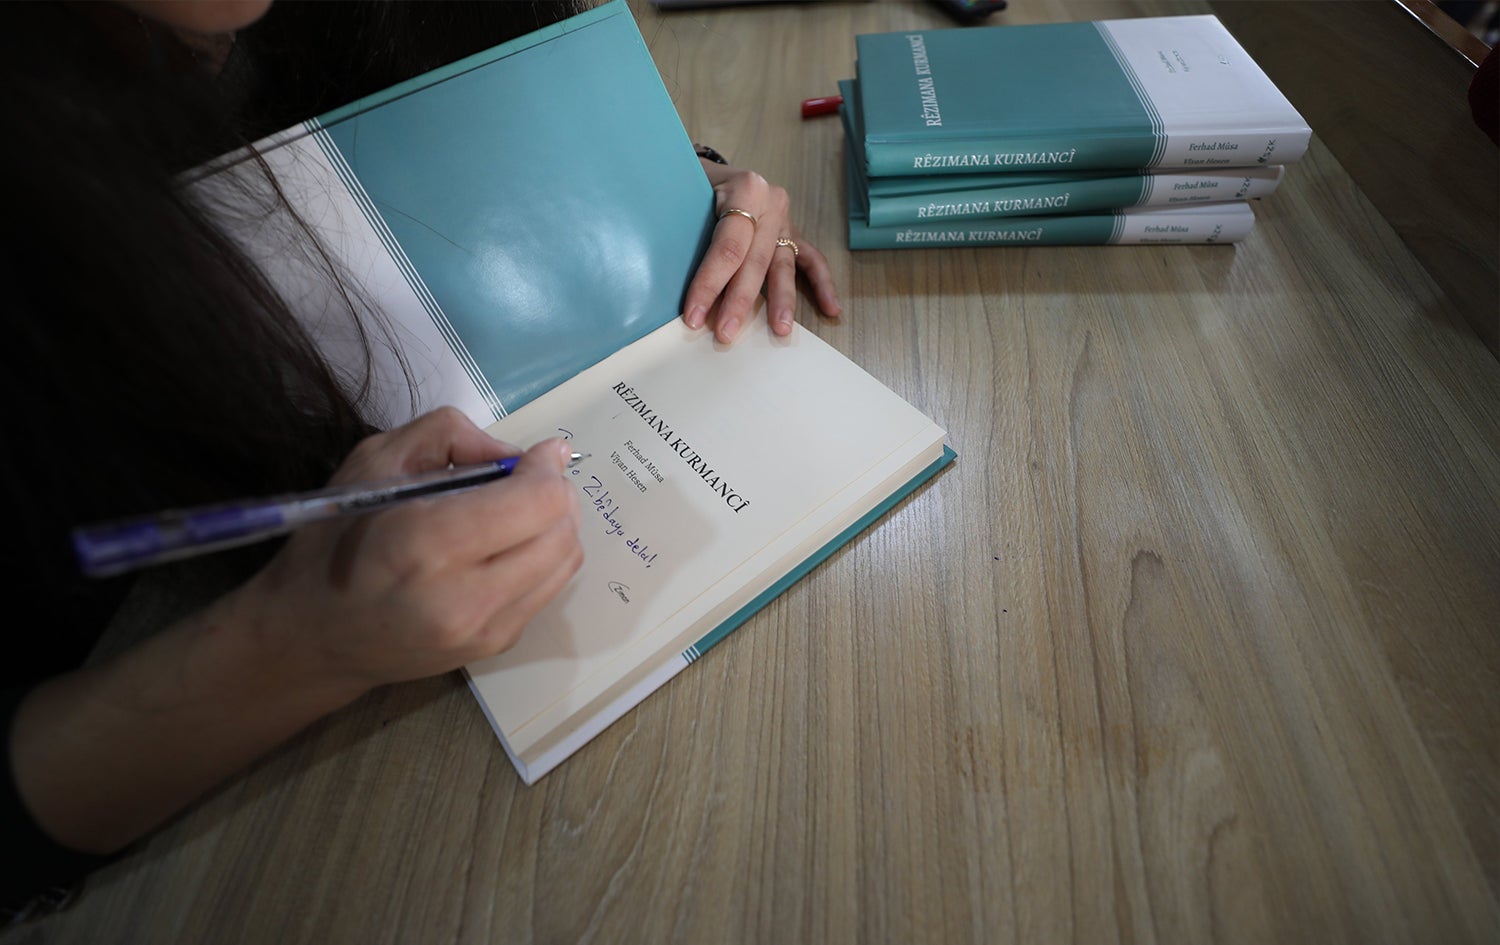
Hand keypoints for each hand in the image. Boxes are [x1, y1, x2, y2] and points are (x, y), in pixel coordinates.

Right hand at [233, 407, 582, 699]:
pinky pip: (549, 589)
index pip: (537, 503)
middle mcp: (463, 596)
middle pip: (561, 533)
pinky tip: (508, 545)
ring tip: (521, 510)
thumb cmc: (335, 539)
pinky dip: (543, 557)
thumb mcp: (375, 460)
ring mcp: (483, 631)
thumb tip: (519, 454)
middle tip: (529, 478)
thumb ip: (450, 436)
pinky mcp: (494, 647)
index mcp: (425, 542)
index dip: (548, 468)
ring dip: (557, 526)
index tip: (539, 453)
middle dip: (557, 494)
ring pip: (566, 563)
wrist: (312, 636)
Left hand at [681, 159, 841, 342]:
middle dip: (740, 301)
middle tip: (726, 333)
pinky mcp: (791, 232)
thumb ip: (685, 229)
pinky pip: (810, 260)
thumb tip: (668, 282)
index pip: (728, 246)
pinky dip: (821, 285)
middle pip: (755, 261)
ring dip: (781, 301)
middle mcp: (771, 203)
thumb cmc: (691, 180)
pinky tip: (831, 309)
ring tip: (781, 330)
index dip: (710, 284)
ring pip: (783, 265)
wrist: (708, 167)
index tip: (695, 316)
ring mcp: (784, 219)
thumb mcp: (683, 192)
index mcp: (746, 189)